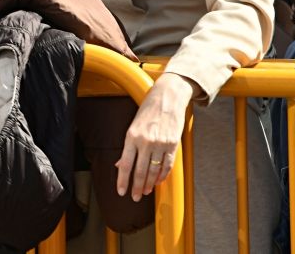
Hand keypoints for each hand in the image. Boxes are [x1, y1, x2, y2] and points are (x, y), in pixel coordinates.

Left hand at [115, 73, 192, 200]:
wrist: (168, 97)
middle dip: (137, 187)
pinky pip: (167, 165)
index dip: (123, 180)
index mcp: (132, 136)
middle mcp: (146, 141)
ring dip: (150, 184)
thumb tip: (121, 164)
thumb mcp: (133, 125)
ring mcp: (161, 144)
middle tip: (135, 197)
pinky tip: (158, 182)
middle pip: (140, 171)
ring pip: (154, 171)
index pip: (126, 164)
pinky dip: (162, 176)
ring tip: (145, 192)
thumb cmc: (148, 110)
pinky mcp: (173, 145)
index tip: (121, 192)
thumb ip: (128, 147)